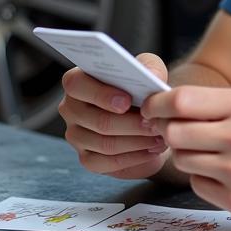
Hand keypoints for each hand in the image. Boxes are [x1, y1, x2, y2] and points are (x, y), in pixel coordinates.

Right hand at [60, 54, 170, 179]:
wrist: (148, 119)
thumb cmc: (142, 91)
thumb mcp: (148, 71)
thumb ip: (150, 67)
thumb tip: (152, 76)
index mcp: (79, 82)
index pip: (75, 84)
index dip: (100, 94)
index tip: (127, 101)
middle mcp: (71, 108)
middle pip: (97, 120)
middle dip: (130, 123)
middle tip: (154, 123)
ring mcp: (76, 135)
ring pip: (105, 143)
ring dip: (136, 141)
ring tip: (158, 136)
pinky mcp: (87, 159)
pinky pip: (107, 162)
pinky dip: (133, 158)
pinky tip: (151, 151)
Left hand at [140, 86, 230, 218]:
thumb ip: (217, 103)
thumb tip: (168, 106)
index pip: (181, 101)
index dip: (157, 104)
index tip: (152, 107)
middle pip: (174, 133)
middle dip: (169, 130)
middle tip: (176, 130)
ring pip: (182, 160)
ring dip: (188, 154)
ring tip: (211, 150)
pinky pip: (198, 184)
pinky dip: (204, 177)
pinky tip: (226, 171)